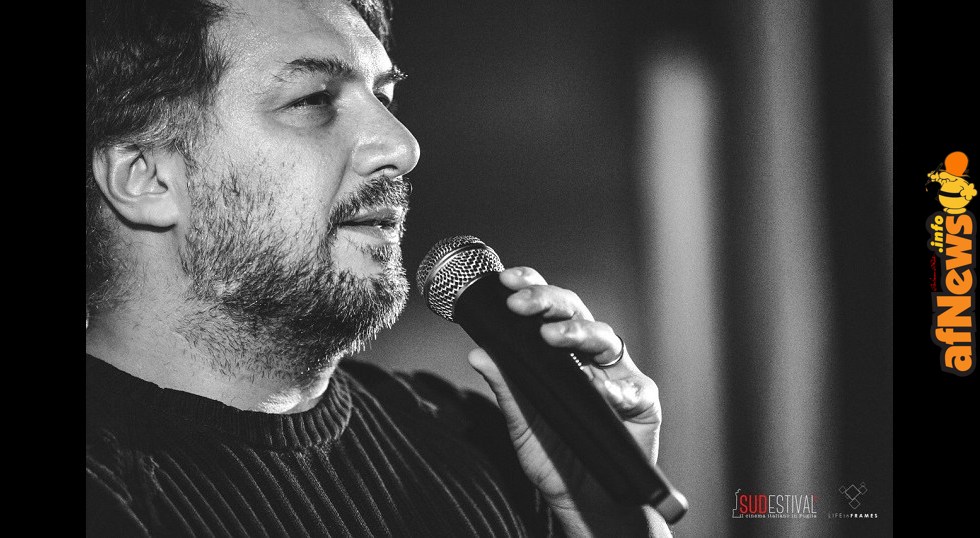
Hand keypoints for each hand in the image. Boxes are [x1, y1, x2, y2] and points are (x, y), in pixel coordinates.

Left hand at [467, 266, 669, 536]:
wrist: (584, 501)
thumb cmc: (554, 456)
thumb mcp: (521, 421)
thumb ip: (505, 386)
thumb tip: (477, 353)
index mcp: (560, 351)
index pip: (546, 309)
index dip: (531, 288)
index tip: (506, 282)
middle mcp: (590, 355)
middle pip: (574, 312)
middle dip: (547, 300)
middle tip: (520, 303)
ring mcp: (618, 375)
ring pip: (604, 337)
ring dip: (576, 333)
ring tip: (551, 338)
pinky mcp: (642, 401)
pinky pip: (630, 388)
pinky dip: (612, 388)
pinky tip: (596, 389)